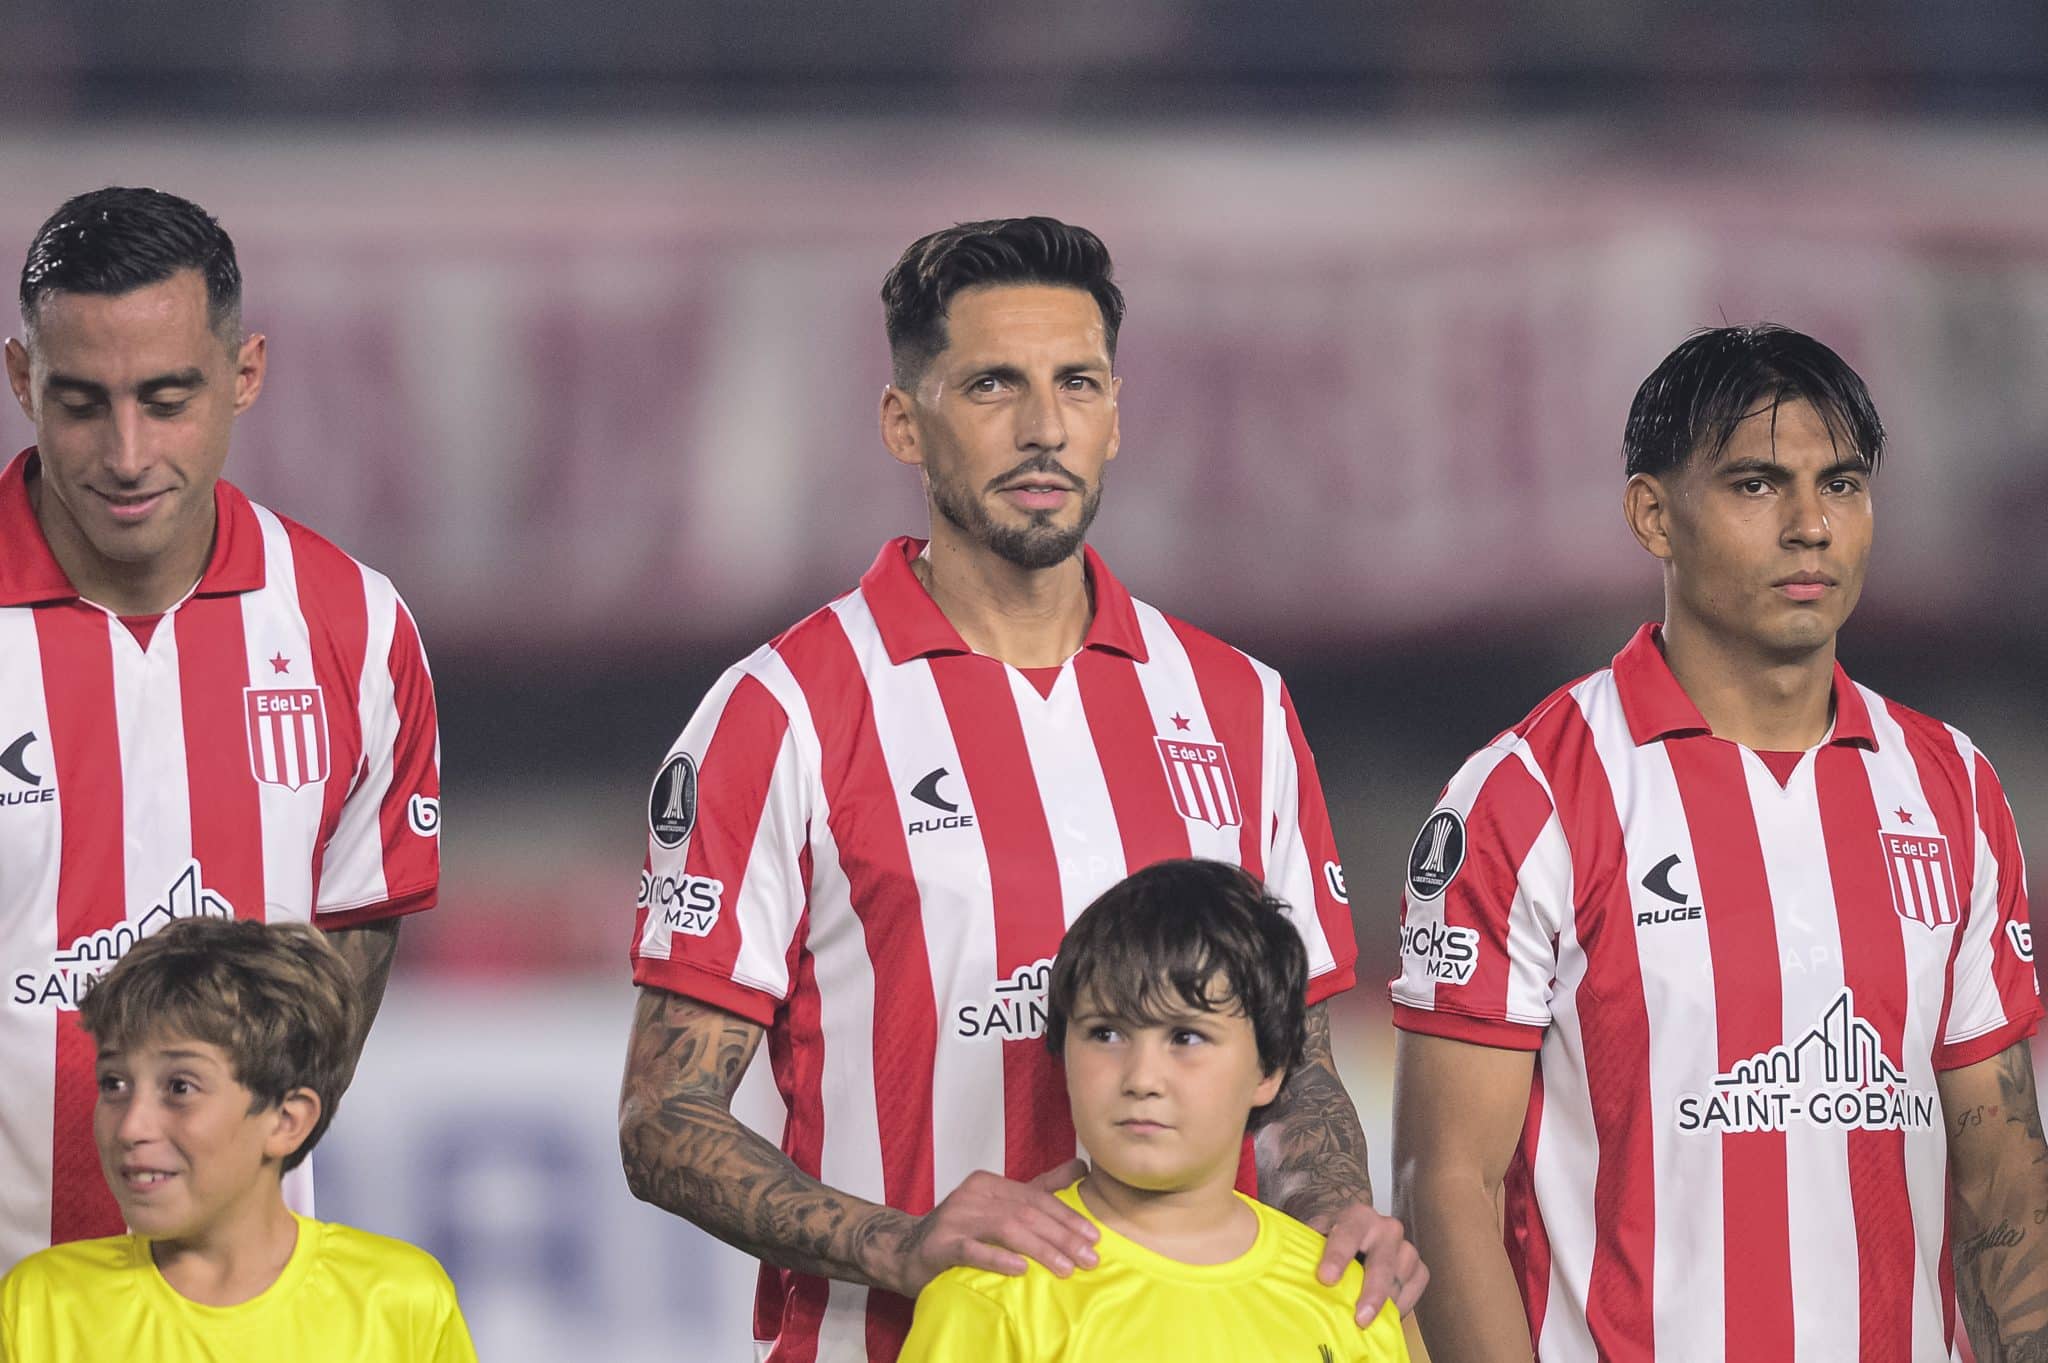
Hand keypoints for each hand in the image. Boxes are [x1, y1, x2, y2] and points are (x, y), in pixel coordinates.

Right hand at [889, 1159, 1097, 1296]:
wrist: (907, 1250)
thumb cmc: (961, 1230)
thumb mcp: (1000, 1205)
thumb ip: (1040, 1188)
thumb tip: (1082, 1168)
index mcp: (990, 1183)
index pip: (1036, 1198)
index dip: (1067, 1217)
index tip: (1093, 1238)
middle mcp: (974, 1194)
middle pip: (1026, 1213)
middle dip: (1062, 1236)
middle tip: (1089, 1258)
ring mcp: (956, 1217)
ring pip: (1005, 1229)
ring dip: (1040, 1248)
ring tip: (1065, 1268)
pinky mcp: (941, 1243)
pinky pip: (972, 1249)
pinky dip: (998, 1258)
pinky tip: (1021, 1269)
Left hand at [1312, 1201, 1427, 1324]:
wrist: (1354, 1232)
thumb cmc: (1332, 1238)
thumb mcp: (1315, 1234)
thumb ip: (1305, 1246)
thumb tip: (1286, 1266)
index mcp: (1356, 1216)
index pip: (1347, 1235)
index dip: (1337, 1257)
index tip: (1326, 1279)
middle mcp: (1385, 1227)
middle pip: (1381, 1262)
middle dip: (1372, 1292)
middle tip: (1360, 1318)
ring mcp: (1404, 1246)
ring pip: (1402, 1276)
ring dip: (1387, 1302)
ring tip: (1368, 1321)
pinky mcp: (1418, 1266)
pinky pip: (1417, 1287)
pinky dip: (1404, 1303)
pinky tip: (1387, 1315)